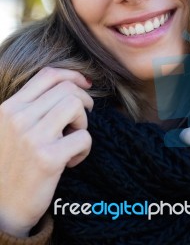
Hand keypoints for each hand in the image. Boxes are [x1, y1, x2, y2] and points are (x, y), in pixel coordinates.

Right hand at [0, 67, 92, 236]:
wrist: (1, 209)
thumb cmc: (12, 165)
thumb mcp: (11, 128)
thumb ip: (31, 107)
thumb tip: (71, 85)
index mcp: (10, 107)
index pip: (48, 75)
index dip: (73, 75)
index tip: (86, 84)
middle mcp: (18, 118)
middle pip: (68, 89)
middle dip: (83, 102)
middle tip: (79, 122)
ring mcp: (32, 137)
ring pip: (76, 106)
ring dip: (82, 123)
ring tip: (72, 140)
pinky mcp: (48, 158)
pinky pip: (84, 138)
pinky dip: (84, 149)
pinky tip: (71, 161)